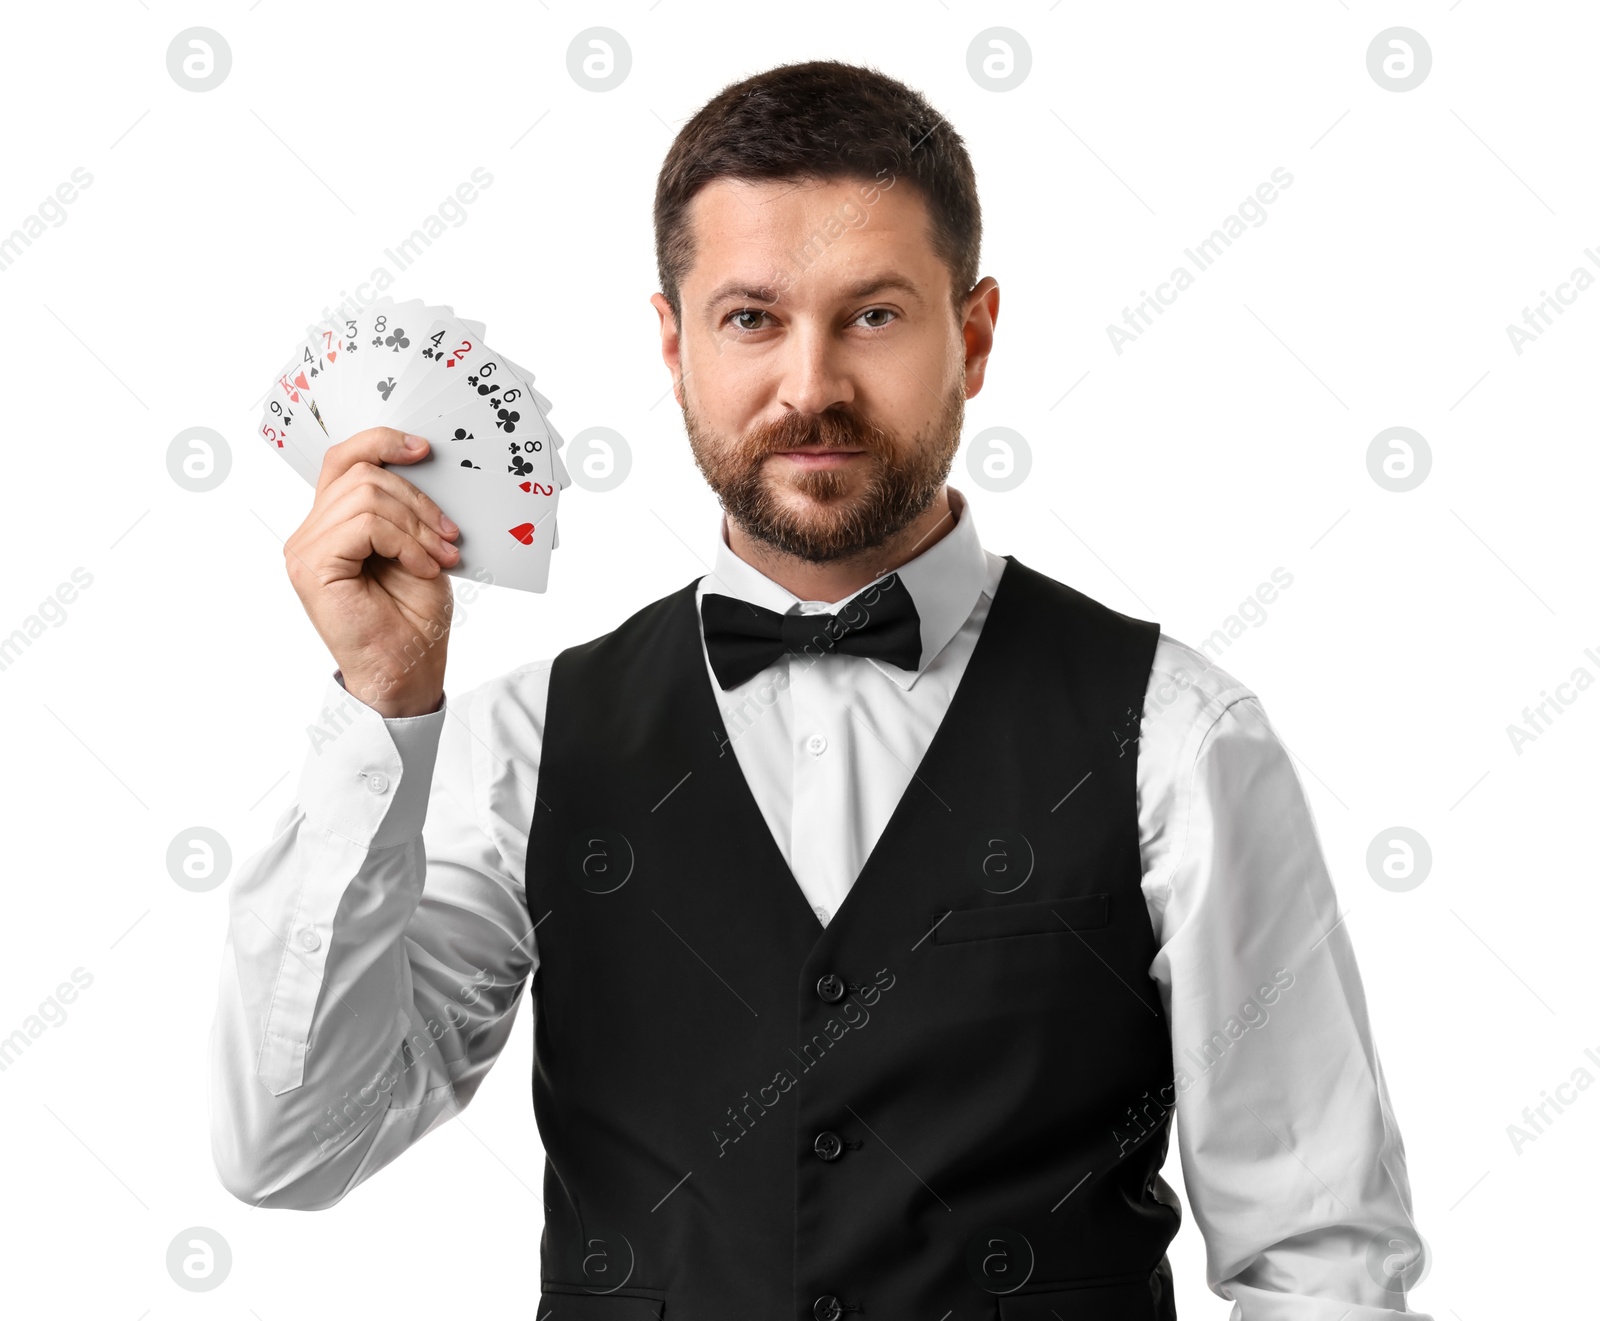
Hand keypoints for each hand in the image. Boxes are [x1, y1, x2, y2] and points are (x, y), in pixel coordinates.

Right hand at [283, 428, 460, 717]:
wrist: (407, 671)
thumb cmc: (411, 619)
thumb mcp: (416, 548)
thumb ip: (403, 509)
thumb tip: (422, 462)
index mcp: (332, 523)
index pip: (344, 458)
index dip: (381, 442)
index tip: (424, 450)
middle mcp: (311, 532)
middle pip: (362, 472)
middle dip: (417, 500)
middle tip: (448, 537)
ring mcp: (306, 547)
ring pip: (366, 495)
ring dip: (416, 525)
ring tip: (438, 558)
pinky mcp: (311, 564)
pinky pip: (366, 524)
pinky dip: (406, 542)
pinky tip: (422, 568)